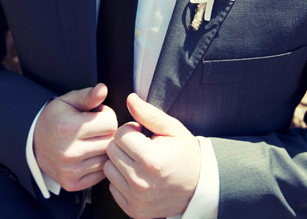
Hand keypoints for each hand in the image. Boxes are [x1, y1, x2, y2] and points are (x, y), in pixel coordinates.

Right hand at [34, 83, 117, 191]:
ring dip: (104, 149)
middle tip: (96, 129)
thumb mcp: (68, 101)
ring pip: (107, 159)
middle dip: (108, 133)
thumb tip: (103, 88)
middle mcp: (68, 151)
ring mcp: (69, 170)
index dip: (107, 116)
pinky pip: (100, 174)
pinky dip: (98, 164)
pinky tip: (89, 155)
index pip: (111, 123)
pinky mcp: (71, 183)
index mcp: (68, 128)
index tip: (98, 115)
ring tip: (92, 141)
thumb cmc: (55, 119)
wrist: (33, 142)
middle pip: (110, 142)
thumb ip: (88, 95)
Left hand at [104, 93, 200, 218]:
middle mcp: (141, 182)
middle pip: (111, 150)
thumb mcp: (173, 129)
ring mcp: (136, 199)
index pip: (121, 134)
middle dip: (123, 144)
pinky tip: (137, 175)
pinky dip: (121, 180)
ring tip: (138, 160)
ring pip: (108, 168)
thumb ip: (149, 114)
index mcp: (151, 160)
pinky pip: (112, 187)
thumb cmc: (185, 155)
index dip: (131, 129)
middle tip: (141, 146)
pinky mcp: (133, 210)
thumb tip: (130, 98)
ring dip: (120, 161)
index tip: (143, 133)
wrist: (198, 188)